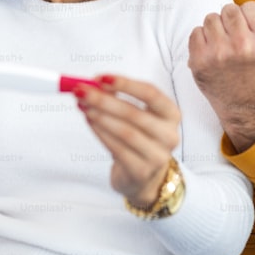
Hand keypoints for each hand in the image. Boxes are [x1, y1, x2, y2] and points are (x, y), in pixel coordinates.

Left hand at [76, 75, 179, 207]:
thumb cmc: (139, 138)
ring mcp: (157, 156)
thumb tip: (93, 83)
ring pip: (125, 132)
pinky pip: (117, 149)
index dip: (125, 84)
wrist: (144, 177)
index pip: (150, 93)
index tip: (101, 78)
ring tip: (83, 106)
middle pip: (134, 113)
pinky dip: (100, 133)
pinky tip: (90, 122)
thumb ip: (117, 97)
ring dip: (100, 116)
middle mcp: (169, 135)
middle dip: (104, 100)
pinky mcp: (141, 171)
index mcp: (171, 114)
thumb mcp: (135, 115)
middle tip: (82, 91)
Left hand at [188, 1, 254, 151]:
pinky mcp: (199, 61)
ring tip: (224, 45)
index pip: (250, 6)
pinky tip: (212, 52)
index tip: (250, 31)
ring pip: (211, 18)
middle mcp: (243, 46)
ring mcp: (219, 54)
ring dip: (216, 29)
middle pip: (229, 9)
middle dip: (232, 21)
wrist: (243, 103)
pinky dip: (202, 39)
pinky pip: (196, 31)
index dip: (249, 16)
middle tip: (235, 37)